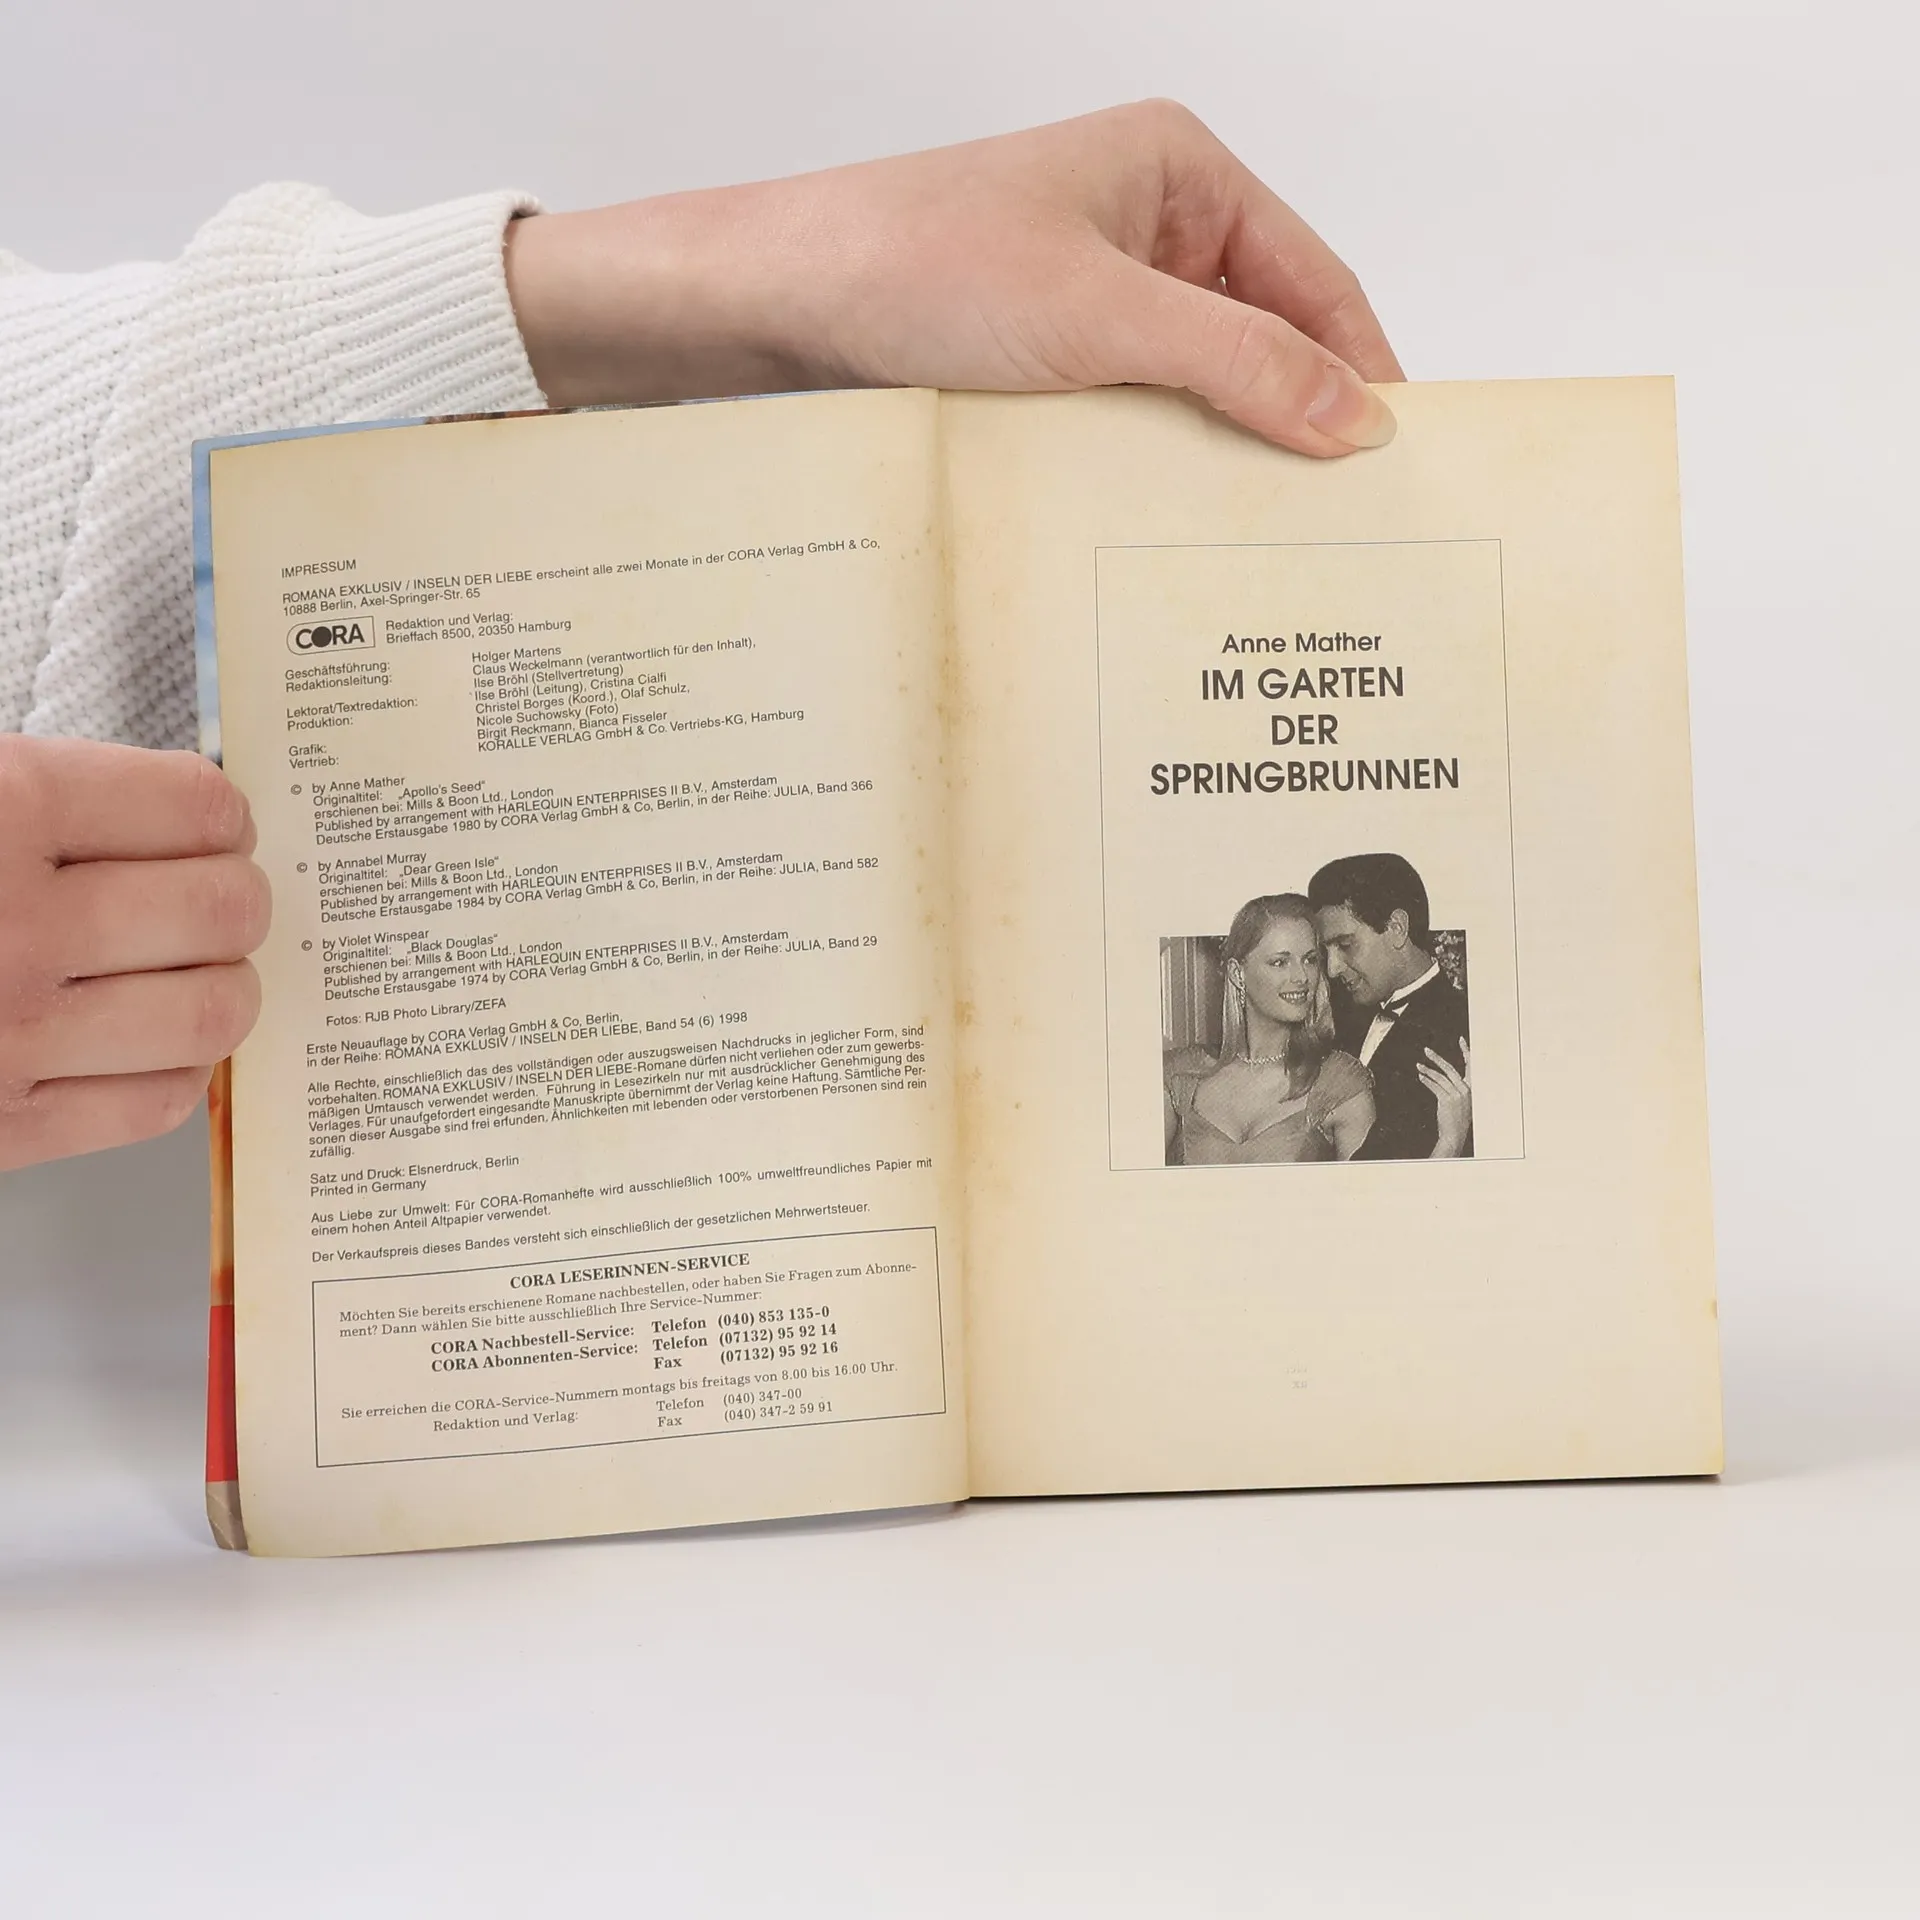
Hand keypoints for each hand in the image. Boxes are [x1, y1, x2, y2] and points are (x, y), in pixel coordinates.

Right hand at [0, 738, 269, 1171]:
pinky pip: (154, 1101)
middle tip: (219, 898)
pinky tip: (147, 1040)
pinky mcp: (5, 1127)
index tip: (217, 825)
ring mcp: (14, 1037)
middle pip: (222, 911)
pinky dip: (175, 1068)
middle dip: (238, 900)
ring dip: (223, 987)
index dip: (220, 817)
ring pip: (211, 1013)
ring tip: (193, 970)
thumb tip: (188, 811)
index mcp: (2, 811)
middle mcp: (19, 926)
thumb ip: (58, 801)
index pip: (193, 807)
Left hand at [506, 100, 1401, 456]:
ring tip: (1258, 541)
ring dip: (1219, 456)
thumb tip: (1357, 420)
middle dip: (1294, 425)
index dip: (1360, 373)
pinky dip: (1156, 465)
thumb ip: (1241, 366)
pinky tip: (1170, 525)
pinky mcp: (1045, 359)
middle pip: (1263, 339)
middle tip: (1333, 527)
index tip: (1394, 468)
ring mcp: (1092, 296)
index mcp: (1179, 173)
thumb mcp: (1104, 319)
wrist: (776, 307)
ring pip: (1196, 388)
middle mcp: (1144, 226)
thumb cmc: (917, 268)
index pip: (1314, 282)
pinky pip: (1132, 417)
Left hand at [1418, 1042, 1471, 1159]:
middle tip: (1426, 1050)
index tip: (1461, 1040)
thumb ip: (1456, 1088)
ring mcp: (1457, 1094)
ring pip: (1440, 1077)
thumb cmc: (1457, 1119)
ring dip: (1427, 1070)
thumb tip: (1442, 1078)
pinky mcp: (1447, 1099)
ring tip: (1418, 1066)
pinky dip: (1426, 1080)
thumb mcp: (1462, 1101)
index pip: (1471, 1066)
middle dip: (1437, 1058)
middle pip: (1450, 1068)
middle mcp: (1466, 1089)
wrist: (1454, 1134)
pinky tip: (1420, 1077)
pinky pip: (1434, 1086)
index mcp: (1472, 1088)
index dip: (1466, 1052)